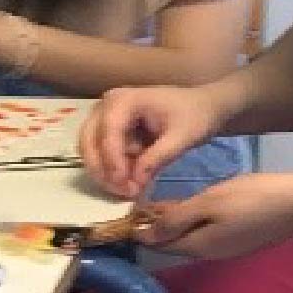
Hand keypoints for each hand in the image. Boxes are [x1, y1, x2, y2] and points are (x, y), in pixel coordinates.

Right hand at [78, 82, 232, 198]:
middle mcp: (108, 105)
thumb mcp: (181, 138)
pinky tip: (132, 182)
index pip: (108, 132)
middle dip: (103, 170)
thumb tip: (134, 182)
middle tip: (124, 192)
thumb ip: (157, 158)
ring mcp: (106, 118)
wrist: (203, 108)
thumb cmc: (194, 116)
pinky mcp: (111, 132)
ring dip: (106, 173)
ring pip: (90, 150)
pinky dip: (112, 171)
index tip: (125, 185)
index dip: (112, 161)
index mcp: (125, 100)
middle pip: (88, 141)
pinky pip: (101, 155)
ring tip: (130, 190)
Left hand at [137, 171, 292, 261]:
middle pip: (172, 242)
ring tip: (154, 201)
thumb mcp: (210, 203)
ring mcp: (224, 247)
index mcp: (198, 246)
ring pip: (187, 236)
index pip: (158, 244)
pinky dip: (189, 221)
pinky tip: (185, 205)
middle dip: (153, 227)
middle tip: (136, 201)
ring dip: (171, 223)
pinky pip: (202, 232)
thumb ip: (176, 219)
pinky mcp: (235, 238)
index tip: (124, 211)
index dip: (139, 230)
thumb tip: (143, 235)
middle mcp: (208, 253)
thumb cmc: (252, 199)